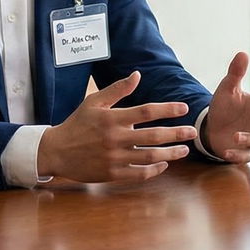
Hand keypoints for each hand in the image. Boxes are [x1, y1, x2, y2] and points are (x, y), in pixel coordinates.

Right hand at [38, 71, 199, 182]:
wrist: (55, 151)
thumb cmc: (77, 124)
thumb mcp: (94, 102)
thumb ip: (117, 90)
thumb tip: (137, 75)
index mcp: (112, 118)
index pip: (146, 111)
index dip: (167, 109)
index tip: (183, 108)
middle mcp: (115, 138)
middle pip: (153, 136)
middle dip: (176, 133)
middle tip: (193, 131)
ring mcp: (113, 158)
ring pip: (149, 157)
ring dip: (170, 153)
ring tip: (184, 150)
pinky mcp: (111, 174)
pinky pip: (138, 174)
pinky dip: (154, 170)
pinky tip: (164, 164)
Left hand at [203, 51, 249, 162]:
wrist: (213, 126)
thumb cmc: (225, 106)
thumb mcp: (227, 89)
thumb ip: (235, 73)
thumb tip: (242, 53)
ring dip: (248, 139)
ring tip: (235, 136)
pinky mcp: (245, 151)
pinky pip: (246, 155)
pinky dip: (238, 155)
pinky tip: (227, 152)